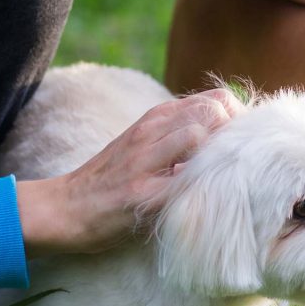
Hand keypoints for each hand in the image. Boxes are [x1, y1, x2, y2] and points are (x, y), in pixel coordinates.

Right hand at [15, 89, 244, 255]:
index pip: (218, 99)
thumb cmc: (112, 178)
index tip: (240, 149)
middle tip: (235, 167)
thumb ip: (179, 133)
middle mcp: (151, 130)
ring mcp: (145, 160)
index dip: (239, 123)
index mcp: (157, 117)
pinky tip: (200, 202)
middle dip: (236, 138)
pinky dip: (199, 189)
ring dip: (218, 159)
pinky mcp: (140, 194)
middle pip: (215, 110)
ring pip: (199, 135)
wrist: (64, 207)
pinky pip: (183, 181)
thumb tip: (227, 135)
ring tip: (217, 182)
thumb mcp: (145, 143)